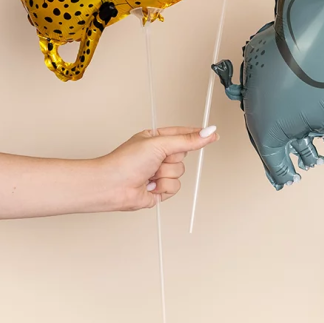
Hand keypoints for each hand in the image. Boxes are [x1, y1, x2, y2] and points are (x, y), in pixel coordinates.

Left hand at [97, 125, 218, 210]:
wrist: (111, 186)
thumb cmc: (125, 161)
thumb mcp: (160, 144)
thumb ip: (187, 140)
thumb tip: (207, 133)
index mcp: (157, 139)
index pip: (183, 134)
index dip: (197, 134)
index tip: (212, 132)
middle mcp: (159, 155)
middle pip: (183, 155)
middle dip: (172, 159)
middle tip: (157, 159)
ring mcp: (159, 173)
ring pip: (180, 172)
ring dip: (166, 175)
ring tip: (150, 174)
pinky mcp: (159, 189)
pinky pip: (175, 188)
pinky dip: (163, 188)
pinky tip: (149, 185)